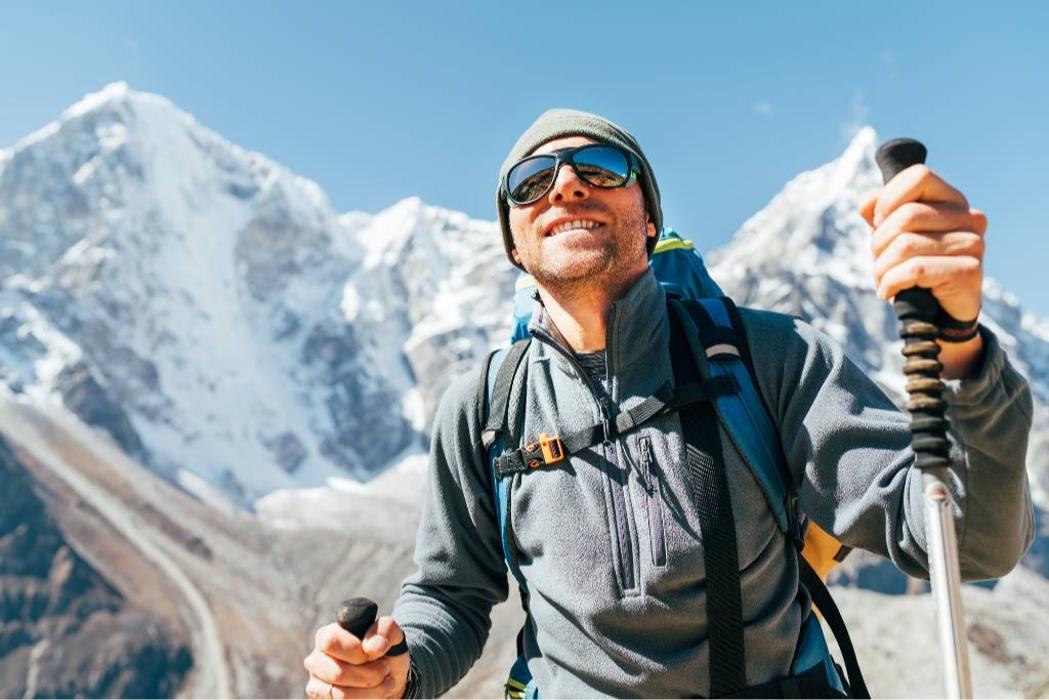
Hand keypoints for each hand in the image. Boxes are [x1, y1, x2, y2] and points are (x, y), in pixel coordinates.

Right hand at [304, 616, 409, 698]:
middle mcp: (316, 660)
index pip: (331, 641)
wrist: (388, 680)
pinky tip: (375, 695)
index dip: (356, 650)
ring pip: (340, 695)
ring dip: (372, 691)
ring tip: (386, 682)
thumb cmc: (385, 654)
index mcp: (327, 636)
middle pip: (336, 673)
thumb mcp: (392, 636)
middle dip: (369, 674)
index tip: (376, 653)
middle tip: (385, 670)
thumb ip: (385, 630)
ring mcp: (316, 684)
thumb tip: (372, 646)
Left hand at [859, 164, 987, 377]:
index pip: (918, 176)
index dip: (888, 198)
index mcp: (952, 201)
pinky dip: (891, 283)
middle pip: (906, 215)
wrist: (939, 316)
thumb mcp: (893, 237)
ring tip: (883, 280)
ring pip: (905, 244)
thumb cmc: (916, 270)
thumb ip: (880, 215)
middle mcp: (969, 218)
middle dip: (878, 243)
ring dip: (881, 267)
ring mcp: (973, 244)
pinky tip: (888, 292)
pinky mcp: (969, 270)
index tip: (878, 221)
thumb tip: (867, 202)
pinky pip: (914, 269)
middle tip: (879, 261)